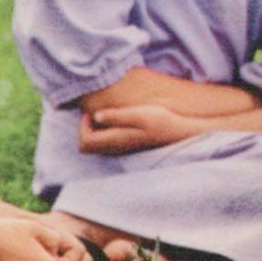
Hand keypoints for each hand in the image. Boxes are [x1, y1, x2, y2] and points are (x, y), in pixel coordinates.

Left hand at [79, 103, 195, 155]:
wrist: (179, 131)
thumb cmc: (161, 121)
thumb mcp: (139, 114)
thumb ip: (117, 116)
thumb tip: (96, 116)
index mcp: (115, 141)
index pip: (85, 142)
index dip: (83, 127)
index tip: (93, 113)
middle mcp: (116, 148)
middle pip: (88, 145)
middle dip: (86, 128)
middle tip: (96, 112)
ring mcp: (122, 148)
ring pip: (97, 143)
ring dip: (96, 129)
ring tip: (106, 113)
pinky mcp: (128, 144)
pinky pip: (107, 141)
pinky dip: (105, 130)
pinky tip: (117, 117)